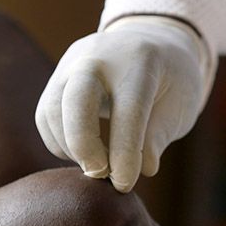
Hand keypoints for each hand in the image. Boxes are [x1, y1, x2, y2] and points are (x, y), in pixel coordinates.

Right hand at [35, 15, 213, 191]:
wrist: (149, 41)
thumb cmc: (172, 80)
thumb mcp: (181, 103)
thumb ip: (160, 134)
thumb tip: (143, 169)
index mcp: (140, 60)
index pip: (128, 111)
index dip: (125, 152)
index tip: (125, 184)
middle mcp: (99, 56)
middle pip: (75, 100)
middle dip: (84, 144)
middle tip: (100, 174)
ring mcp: (71, 64)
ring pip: (51, 110)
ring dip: (70, 148)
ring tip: (98, 166)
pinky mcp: (56, 78)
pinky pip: (45, 116)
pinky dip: (60, 143)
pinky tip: (85, 154)